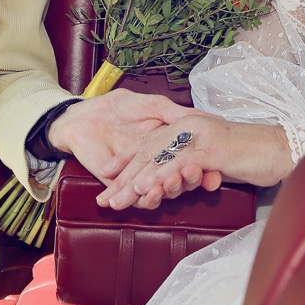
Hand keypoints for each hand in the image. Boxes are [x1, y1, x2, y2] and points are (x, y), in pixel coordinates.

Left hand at [46, 88, 215, 184]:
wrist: (87, 115)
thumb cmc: (120, 107)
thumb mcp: (154, 106)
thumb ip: (176, 114)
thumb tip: (208, 117)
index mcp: (168, 146)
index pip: (190, 163)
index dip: (204, 172)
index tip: (217, 177)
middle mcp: (158, 164)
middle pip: (179, 179)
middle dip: (188, 180)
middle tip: (194, 176)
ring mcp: (142, 177)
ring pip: (162, 191)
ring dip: (168, 190)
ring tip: (171, 184)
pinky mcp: (124, 189)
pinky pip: (139, 199)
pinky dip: (146, 197)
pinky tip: (147, 191)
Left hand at [97, 114, 291, 210]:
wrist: (281, 148)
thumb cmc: (252, 154)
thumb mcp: (216, 155)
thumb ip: (195, 159)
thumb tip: (179, 173)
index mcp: (188, 125)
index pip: (150, 142)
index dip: (128, 159)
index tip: (109, 176)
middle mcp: (189, 126)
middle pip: (147, 151)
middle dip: (123, 178)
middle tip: (104, 200)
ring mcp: (198, 135)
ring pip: (157, 158)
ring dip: (134, 182)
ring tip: (116, 201)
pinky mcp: (209, 148)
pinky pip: (177, 163)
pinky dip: (158, 178)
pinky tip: (144, 191)